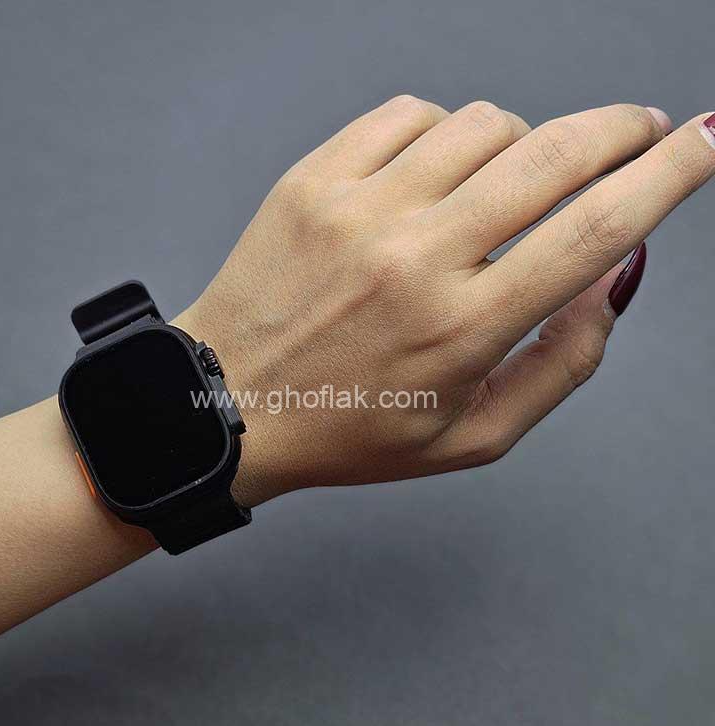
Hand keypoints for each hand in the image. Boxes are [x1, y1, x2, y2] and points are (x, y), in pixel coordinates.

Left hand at [175, 97, 714, 506]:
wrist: (231, 403)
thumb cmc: (351, 429)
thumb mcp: (470, 438)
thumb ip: (560, 366)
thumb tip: (613, 278)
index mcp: (463, 328)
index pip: (595, 230)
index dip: (671, 174)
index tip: (707, 140)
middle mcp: (415, 258)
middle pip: (555, 155)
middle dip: (622, 129)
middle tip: (641, 130)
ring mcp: (359, 209)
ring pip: (487, 124)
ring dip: (524, 144)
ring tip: (509, 184)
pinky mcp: (314, 180)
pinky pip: (410, 114)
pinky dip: (445, 133)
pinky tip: (434, 174)